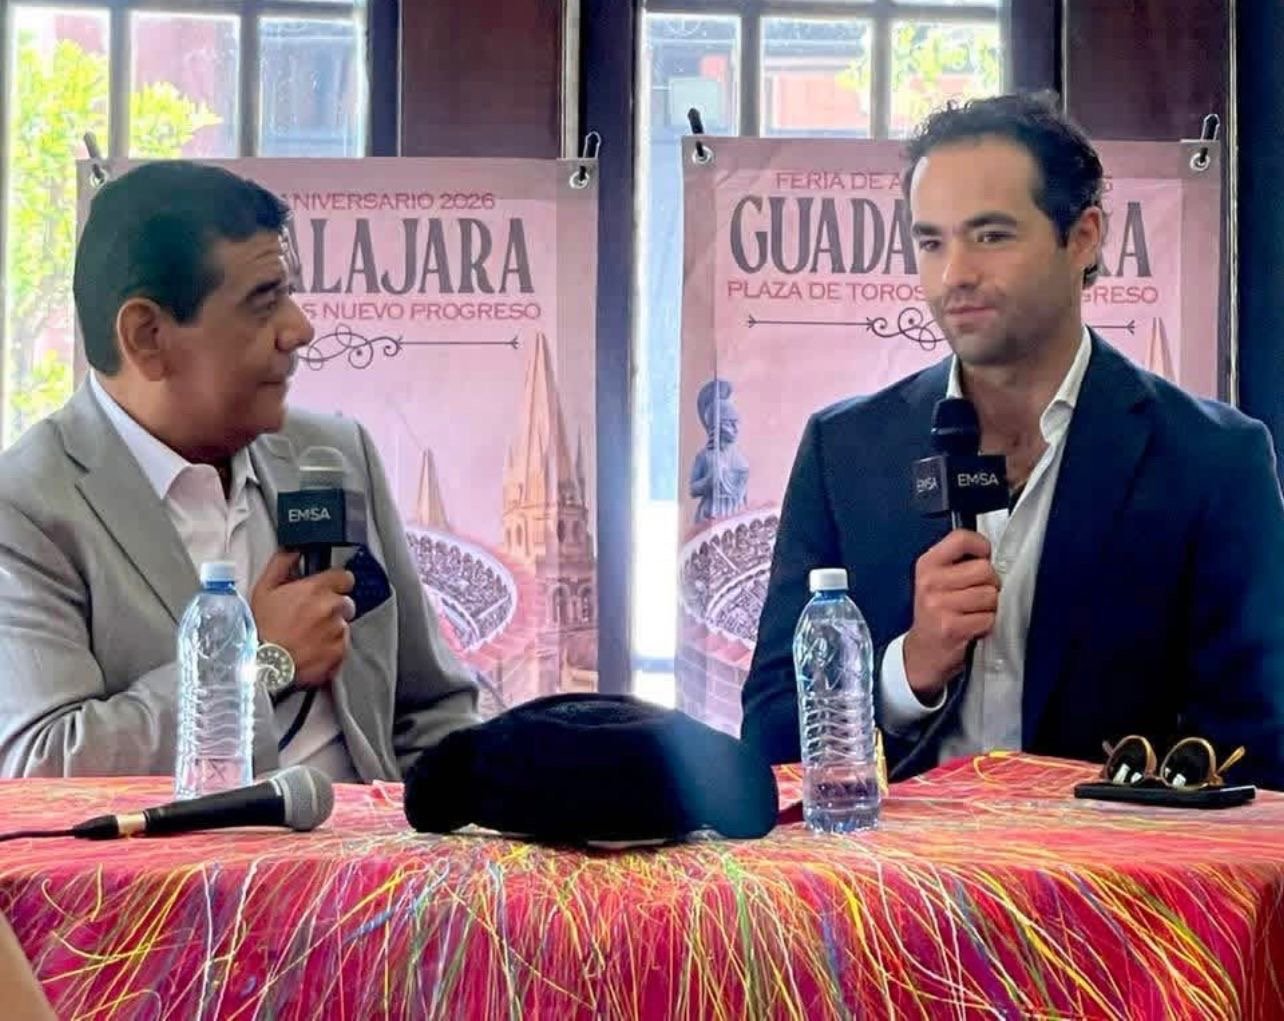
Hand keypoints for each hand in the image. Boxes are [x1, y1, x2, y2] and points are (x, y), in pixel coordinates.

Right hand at [250, 550, 356, 687]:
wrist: (262, 666)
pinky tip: (312, 648)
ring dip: (331, 627)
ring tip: (308, 635)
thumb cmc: (261, 629)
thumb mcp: (264, 589)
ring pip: (343, 624)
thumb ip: (282, 564)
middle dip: (332, 607)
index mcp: (316, 589)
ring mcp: (337, 631)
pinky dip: (331, 647)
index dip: (336, 583)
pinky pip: (342, 645)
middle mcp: (331, 608)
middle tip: (312, 617)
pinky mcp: (339, 652)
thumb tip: (293, 550)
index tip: (328, 589)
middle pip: (345, 602)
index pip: (345, 577)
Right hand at [902, 530, 999, 700]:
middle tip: (978, 595)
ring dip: (989, 607)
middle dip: (989, 584)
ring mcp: (939, 605)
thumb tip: (990, 555)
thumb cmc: (935, 614)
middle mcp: (930, 582)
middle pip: (984, 569)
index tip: (983, 557)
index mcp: (927, 565)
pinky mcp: (951, 627)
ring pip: (990, 595)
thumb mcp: (936, 581)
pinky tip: (971, 627)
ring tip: (973, 613)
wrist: (922, 653)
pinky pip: (988, 618)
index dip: (981, 547)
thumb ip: (959, 563)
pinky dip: (986, 625)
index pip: (961, 538)